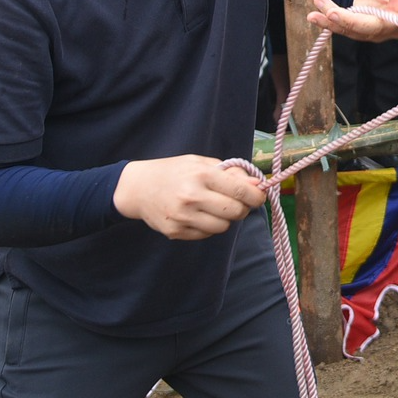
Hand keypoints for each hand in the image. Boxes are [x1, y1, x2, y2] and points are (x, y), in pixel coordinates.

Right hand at [113, 156, 263, 239]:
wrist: (138, 187)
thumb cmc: (174, 171)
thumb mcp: (202, 163)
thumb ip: (231, 173)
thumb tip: (257, 185)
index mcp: (201, 175)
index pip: (241, 192)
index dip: (257, 197)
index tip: (258, 197)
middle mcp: (192, 197)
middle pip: (235, 212)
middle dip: (242, 209)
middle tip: (236, 202)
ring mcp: (182, 217)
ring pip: (222, 227)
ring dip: (224, 219)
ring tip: (214, 208)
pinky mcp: (175, 232)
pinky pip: (205, 235)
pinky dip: (208, 227)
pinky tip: (198, 215)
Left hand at [308, 0, 397, 41]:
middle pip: (379, 28)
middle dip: (353, 22)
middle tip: (333, 12)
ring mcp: (379, 30)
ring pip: (358, 31)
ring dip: (334, 20)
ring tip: (319, 3)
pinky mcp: (362, 30)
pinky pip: (346, 30)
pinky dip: (328, 23)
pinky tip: (314, 15)